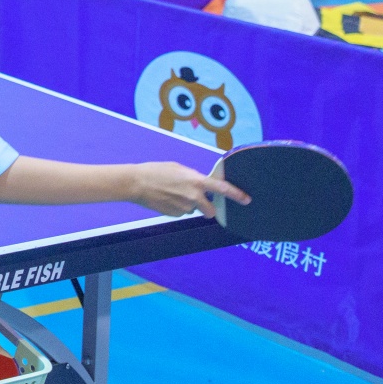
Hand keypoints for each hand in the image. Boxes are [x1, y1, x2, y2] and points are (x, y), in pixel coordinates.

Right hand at [128, 161, 246, 216]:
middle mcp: (193, 196)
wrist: (136, 183)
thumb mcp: (178, 168)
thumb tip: (201, 186)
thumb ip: (193, 177)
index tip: (246, 200)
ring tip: (172, 194)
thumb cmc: (156, 171)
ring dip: (188, 205)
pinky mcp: (174, 214)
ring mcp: (184, 207)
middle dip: (207, 207)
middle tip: (196, 200)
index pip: (222, 189)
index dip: (237, 195)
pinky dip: (176, 207)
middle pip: (210, 210)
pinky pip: (181, 213)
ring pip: (193, 210)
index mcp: (196, 182)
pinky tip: (166, 199)